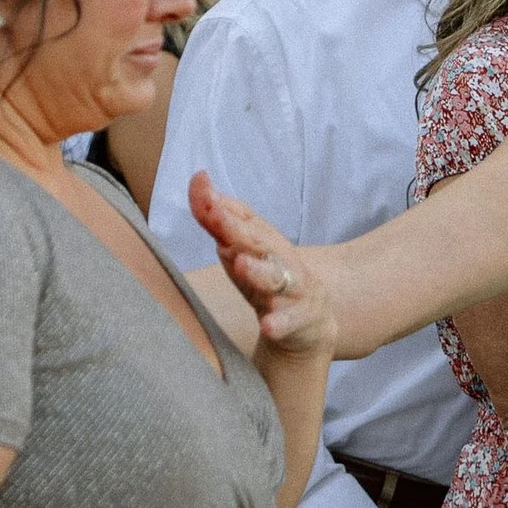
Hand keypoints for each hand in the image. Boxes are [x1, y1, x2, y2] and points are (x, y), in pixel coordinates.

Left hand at [186, 173, 334, 356]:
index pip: (242, 217)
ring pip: (275, 279)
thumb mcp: (240, 250)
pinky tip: (268, 325)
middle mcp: (279, 259)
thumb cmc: (267, 279)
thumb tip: (198, 181)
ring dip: (258, 271)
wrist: (309, 324)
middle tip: (216, 215)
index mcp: (263, 241)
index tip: (201, 185)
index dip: (221, 204)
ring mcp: (292, 288)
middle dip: (236, 228)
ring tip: (240, 264)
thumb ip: (217, 221)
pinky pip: (290, 321)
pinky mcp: (302, 318)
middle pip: (258, 242)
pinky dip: (280, 323)